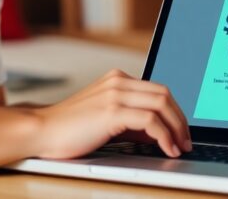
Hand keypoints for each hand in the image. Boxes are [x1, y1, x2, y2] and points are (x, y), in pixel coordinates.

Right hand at [30, 69, 192, 159]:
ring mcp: (114, 94)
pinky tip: (166, 149)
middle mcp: (118, 81)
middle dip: (181, 120)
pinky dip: (164, 136)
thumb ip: (131, 122)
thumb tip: (158, 133)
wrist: (41, 131)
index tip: (182, 131)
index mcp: (117, 79)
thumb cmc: (69, 129)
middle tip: (186, 141)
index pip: (158, 90)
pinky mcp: (111, 111)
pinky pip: (150, 121)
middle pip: (165, 94)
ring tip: (180, 147)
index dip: (175, 111)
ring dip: (177, 128)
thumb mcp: (106, 120)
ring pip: (162, 105)